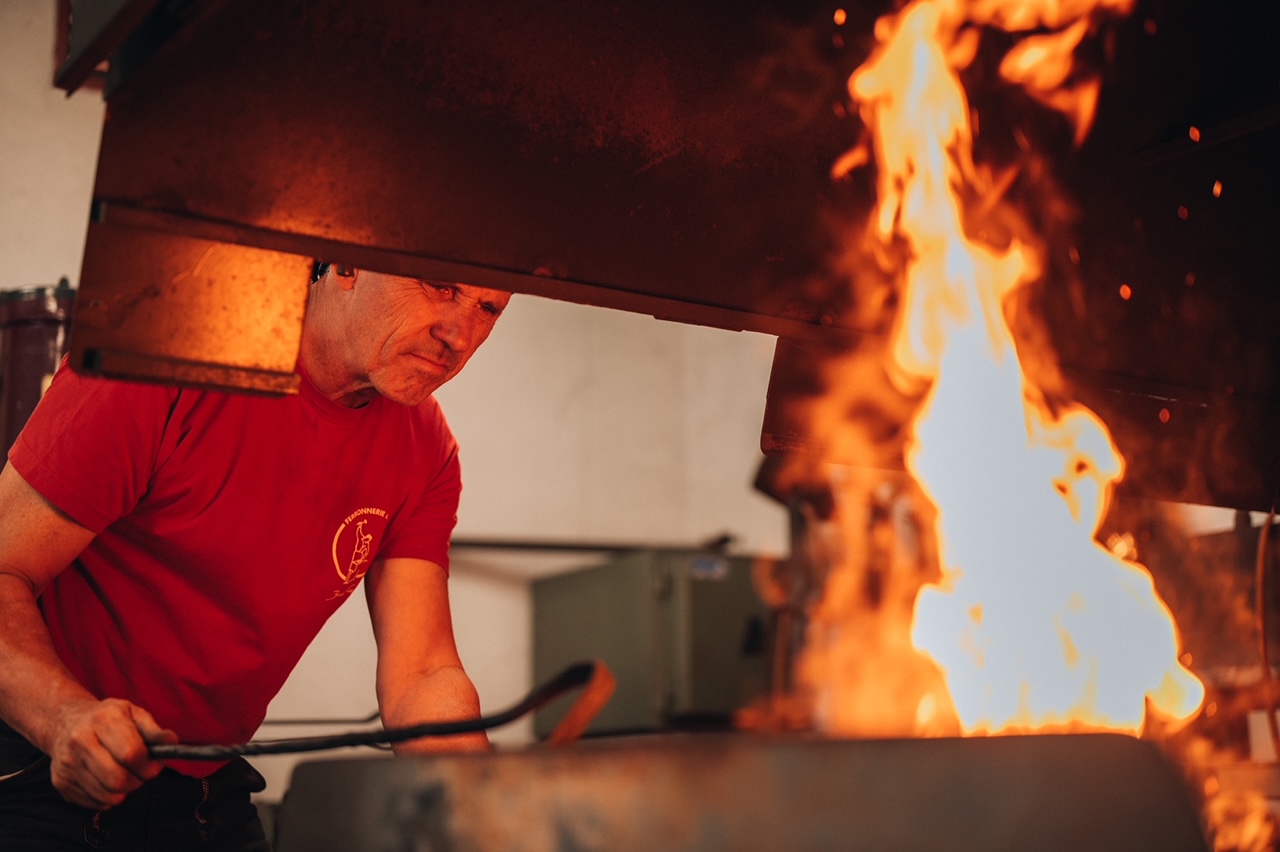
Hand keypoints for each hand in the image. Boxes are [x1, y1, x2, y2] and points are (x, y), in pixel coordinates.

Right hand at [47, 698, 177, 808]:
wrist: (64, 722)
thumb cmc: (106, 719)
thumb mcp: (133, 713)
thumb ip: (154, 730)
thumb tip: (172, 743)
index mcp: (104, 720)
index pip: (131, 754)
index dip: (149, 765)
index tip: (154, 765)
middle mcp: (80, 741)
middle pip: (118, 780)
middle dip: (137, 781)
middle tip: (141, 773)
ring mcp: (67, 763)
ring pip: (107, 795)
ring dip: (124, 791)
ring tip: (124, 774)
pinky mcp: (60, 782)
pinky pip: (94, 803)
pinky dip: (107, 797)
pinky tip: (106, 780)